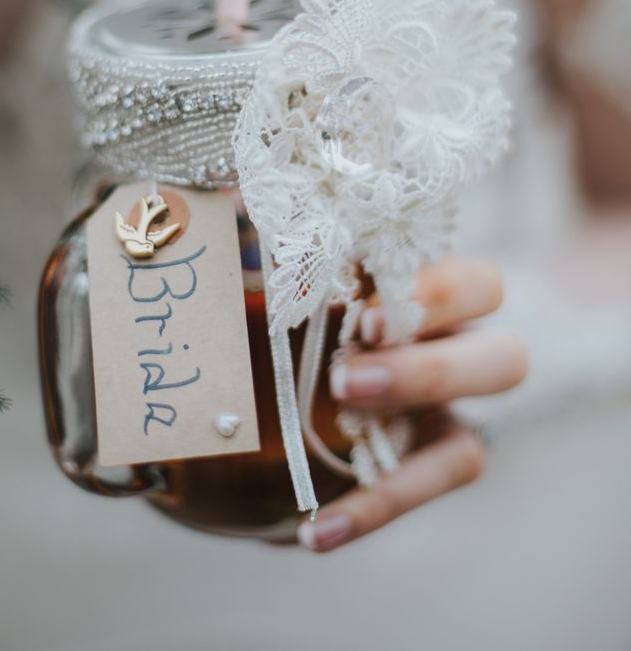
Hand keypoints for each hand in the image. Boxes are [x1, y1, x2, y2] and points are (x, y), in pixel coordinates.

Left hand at [297, 257, 526, 552]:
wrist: (282, 392)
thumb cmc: (292, 319)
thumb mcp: (284, 278)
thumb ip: (270, 244)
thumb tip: (230, 202)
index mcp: (427, 299)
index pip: (474, 287)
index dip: (436, 300)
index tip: (369, 317)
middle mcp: (453, 352)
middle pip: (504, 358)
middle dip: (431, 370)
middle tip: (348, 378)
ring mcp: (446, 414)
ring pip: (475, 435)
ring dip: (413, 435)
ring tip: (343, 422)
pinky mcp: (425, 462)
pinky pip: (424, 489)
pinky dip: (374, 510)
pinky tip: (315, 532)